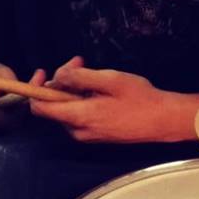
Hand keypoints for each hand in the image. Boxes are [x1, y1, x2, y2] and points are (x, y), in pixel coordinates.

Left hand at [29, 58, 198, 143]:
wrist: (163, 120)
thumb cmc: (140, 98)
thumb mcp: (110, 80)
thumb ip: (79, 78)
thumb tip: (57, 76)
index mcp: (79, 117)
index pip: (39, 108)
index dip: (34, 89)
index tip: (43, 71)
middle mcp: (78, 131)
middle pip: (53, 106)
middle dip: (60, 81)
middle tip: (78, 62)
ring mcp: (87, 135)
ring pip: (67, 109)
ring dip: (72, 89)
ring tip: (92, 72)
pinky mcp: (96, 135)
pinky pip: (79, 115)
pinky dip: (82, 99)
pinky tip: (99, 88)